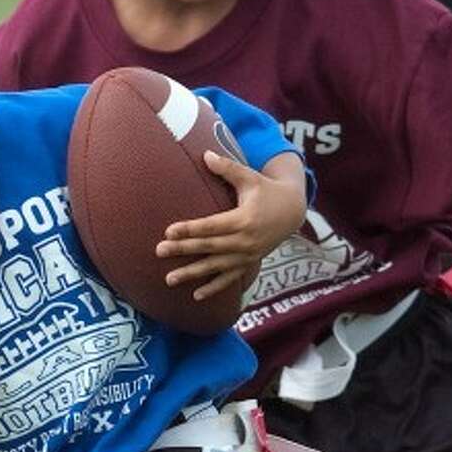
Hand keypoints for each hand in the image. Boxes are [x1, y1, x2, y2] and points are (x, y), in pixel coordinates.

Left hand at [156, 150, 304, 301]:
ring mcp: (247, 255)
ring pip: (215, 267)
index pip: (211, 226)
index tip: (168, 231)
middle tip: (159, 251)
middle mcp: (245, 241)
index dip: (189, 229)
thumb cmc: (266, 190)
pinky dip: (214, 289)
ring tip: (169, 280)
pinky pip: (230, 279)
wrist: (292, 212)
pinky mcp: (249, 263)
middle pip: (208, 247)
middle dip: (183, 250)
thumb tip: (205, 154)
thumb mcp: (249, 177)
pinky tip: (196, 296)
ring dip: (192, 274)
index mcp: (244, 219)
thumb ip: (227, 168)